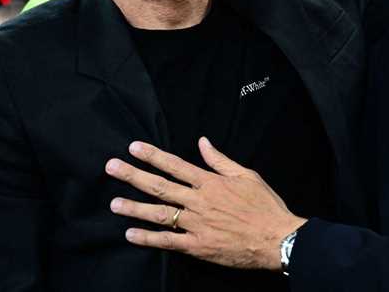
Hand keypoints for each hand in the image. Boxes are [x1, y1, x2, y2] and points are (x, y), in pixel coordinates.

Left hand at [105, 137, 306, 270]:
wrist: (276, 238)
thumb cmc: (264, 205)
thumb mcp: (246, 175)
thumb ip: (220, 160)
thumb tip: (203, 142)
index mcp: (211, 182)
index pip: (175, 165)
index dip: (153, 155)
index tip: (134, 147)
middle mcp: (199, 201)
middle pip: (160, 186)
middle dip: (134, 176)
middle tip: (111, 168)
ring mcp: (196, 224)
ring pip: (159, 214)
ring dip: (134, 207)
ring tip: (114, 203)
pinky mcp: (198, 245)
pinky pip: (168, 241)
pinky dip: (148, 238)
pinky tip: (130, 234)